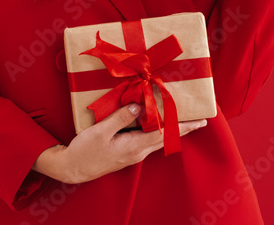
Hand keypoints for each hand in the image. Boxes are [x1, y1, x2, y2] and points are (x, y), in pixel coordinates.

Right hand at [32, 104, 206, 183]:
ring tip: (181, 116)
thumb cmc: (85, 151)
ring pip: (157, 139)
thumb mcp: (101, 131)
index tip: (200, 121)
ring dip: (170, 128)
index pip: (165, 135)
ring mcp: (133, 153)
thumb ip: (120, 117)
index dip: (184, 127)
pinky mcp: (127, 151)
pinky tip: (155, 121)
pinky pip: (147, 139)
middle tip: (198, 117)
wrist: (73, 169)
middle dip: (183, 127)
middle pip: (166, 138)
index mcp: (135, 146)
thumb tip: (138, 105)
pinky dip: (156, 130)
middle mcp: (138, 151)